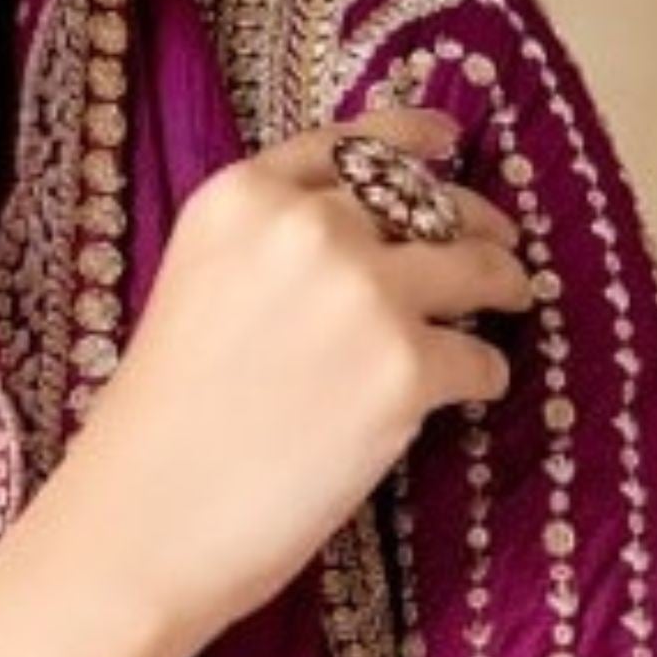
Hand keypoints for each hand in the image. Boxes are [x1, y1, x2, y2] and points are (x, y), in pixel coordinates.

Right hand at [71, 104, 532, 654]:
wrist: (144, 518)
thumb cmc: (161, 422)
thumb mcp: (201, 285)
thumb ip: (273, 247)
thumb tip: (375, 240)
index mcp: (243, 198)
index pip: (353, 145)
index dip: (413, 138)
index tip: (450, 142)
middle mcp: (307, 227)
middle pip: (427, 203)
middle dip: (474, 222)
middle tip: (500, 246)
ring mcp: (364, 295)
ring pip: (477, 269)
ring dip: (504, 285)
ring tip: (511, 303)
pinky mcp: (406, 371)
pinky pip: (481, 360)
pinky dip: (484, 376)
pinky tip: (468, 393)